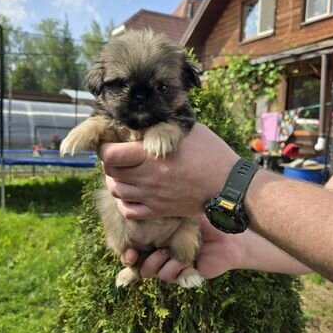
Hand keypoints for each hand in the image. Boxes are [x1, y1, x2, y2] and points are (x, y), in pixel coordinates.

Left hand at [99, 124, 237, 219]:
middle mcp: (147, 177)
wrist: (228, 185)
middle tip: (117, 157)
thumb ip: (161, 128)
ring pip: (116, 191)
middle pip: (110, 173)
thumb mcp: (186, 131)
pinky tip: (131, 194)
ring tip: (123, 174)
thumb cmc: (211, 153)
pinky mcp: (159, 210)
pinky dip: (124, 203)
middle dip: (109, 163)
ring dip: (115, 181)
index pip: (110, 155)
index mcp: (151, 155)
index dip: (104, 148)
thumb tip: (145, 120)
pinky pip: (129, 211)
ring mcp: (152, 196)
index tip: (109, 143)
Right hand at [121, 216, 244, 282]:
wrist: (228, 234)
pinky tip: (179, 259)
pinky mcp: (183, 274)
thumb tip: (132, 210)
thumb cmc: (204, 218)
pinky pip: (168, 275)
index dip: (126, 252)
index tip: (127, 251)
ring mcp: (171, 265)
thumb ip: (158, 213)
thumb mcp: (177, 213)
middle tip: (136, 254)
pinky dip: (171, 267)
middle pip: (137, 263)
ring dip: (154, 262)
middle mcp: (161, 253)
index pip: (134, 248)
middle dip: (134, 259)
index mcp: (157, 238)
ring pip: (149, 271)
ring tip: (165, 250)